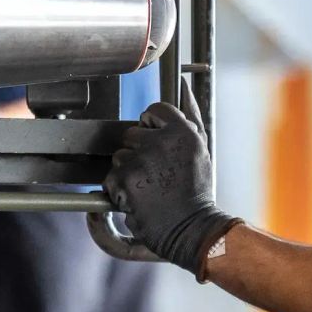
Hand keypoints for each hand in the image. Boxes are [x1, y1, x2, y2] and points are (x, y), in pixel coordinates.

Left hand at [104, 79, 239, 276]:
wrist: (191, 228)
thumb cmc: (197, 189)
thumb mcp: (201, 147)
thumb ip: (191, 112)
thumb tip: (183, 84)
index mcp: (182, 130)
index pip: (153, 111)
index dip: (153, 128)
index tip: (161, 146)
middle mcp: (161, 142)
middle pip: (132, 133)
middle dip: (140, 151)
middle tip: (158, 172)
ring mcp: (141, 161)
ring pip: (120, 155)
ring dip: (130, 171)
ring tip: (150, 186)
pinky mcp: (124, 180)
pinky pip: (111, 176)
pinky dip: (120, 188)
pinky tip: (140, 196)